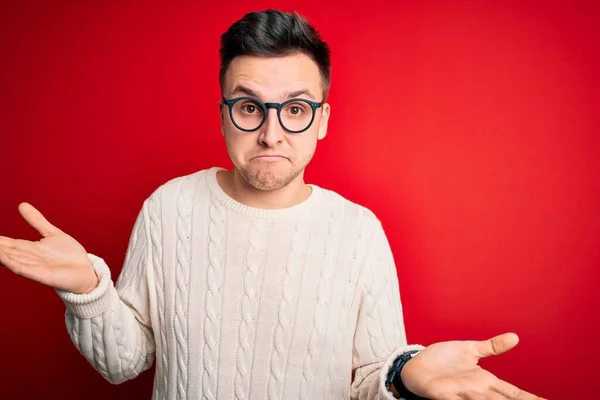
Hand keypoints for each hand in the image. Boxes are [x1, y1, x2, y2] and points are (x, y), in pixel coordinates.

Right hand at [0, 202, 97, 293]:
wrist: (86, 272)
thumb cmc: (69, 256)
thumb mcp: (52, 233)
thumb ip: (36, 221)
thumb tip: (21, 204)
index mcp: (29, 248)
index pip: (7, 243)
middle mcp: (28, 258)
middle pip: (5, 251)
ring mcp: (34, 267)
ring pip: (11, 259)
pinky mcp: (42, 275)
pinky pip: (24, 269)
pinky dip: (12, 263)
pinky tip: (2, 257)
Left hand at [400, 332, 545, 399]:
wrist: (416, 365)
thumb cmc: (442, 360)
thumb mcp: (470, 349)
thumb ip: (492, 346)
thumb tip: (515, 337)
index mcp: (484, 381)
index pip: (513, 392)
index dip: (529, 398)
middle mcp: (476, 391)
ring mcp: (461, 394)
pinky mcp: (444, 395)